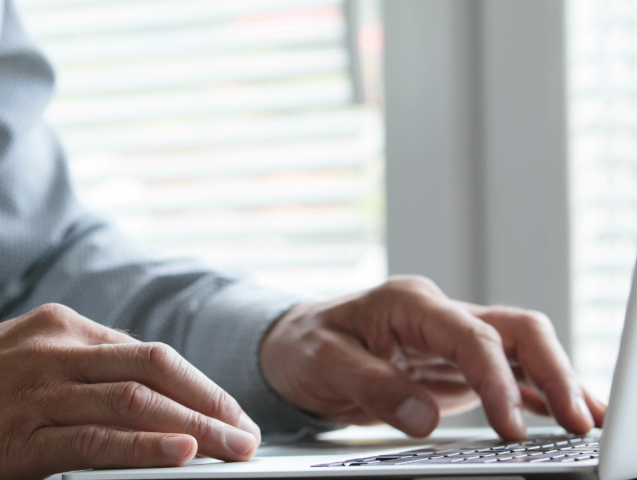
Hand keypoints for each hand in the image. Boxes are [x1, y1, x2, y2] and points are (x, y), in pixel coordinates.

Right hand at [0, 303, 259, 479]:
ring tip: (233, 449)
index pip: (149, 353)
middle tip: (246, 433)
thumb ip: (82, 360)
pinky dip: (144, 446)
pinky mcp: (21, 439)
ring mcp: (39, 393)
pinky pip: (96, 442)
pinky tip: (181, 454)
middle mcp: (57, 352)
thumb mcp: (27, 349)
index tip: (228, 409)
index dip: (198, 384)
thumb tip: (146, 385)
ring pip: (135, 403)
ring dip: (195, 428)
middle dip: (210, 403)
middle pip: (154, 370)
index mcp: (63, 326)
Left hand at [259, 275, 605, 440]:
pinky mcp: (453, 365)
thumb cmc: (304, 346)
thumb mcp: (322, 362)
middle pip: (514, 331)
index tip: (510, 429)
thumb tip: (423, 419)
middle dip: (552, 372)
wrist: (294, 346)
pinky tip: (558, 416)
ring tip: (586, 422)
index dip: (497, 381)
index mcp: (409, 302)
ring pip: (519, 350)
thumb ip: (371, 385)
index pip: (471, 336)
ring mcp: (450, 339)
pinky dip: (534, 393)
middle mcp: (438, 314)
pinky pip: (504, 372)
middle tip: (577, 423)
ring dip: (555, 381)